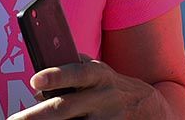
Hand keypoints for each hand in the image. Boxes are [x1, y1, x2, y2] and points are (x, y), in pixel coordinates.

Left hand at [10, 56, 165, 118]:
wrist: (149, 109)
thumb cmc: (113, 88)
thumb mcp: (100, 73)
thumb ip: (75, 69)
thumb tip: (41, 79)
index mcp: (99, 75)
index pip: (77, 73)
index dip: (57, 75)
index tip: (35, 79)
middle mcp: (104, 97)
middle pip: (66, 107)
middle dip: (37, 115)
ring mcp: (108, 119)